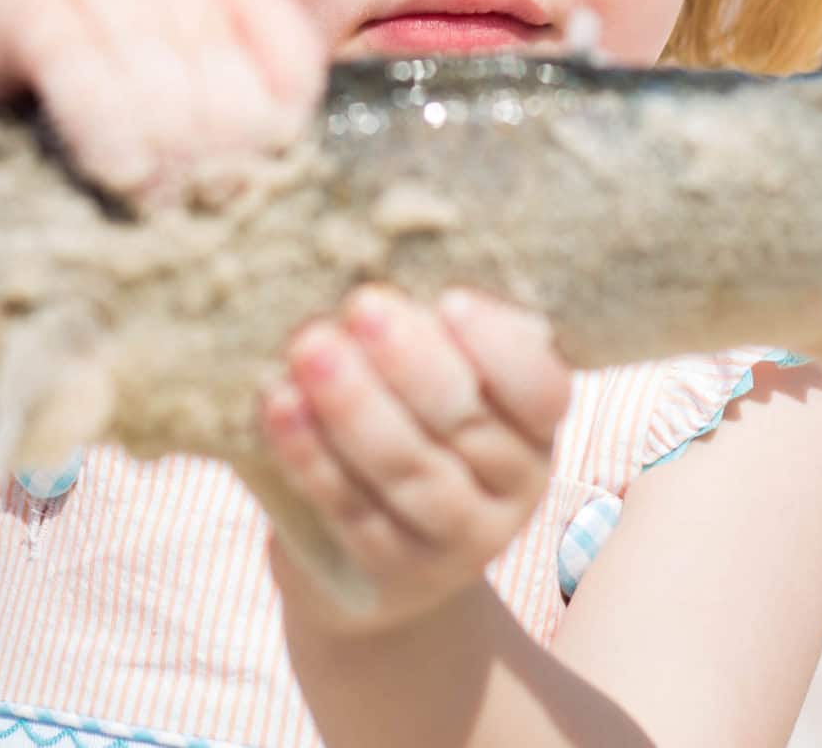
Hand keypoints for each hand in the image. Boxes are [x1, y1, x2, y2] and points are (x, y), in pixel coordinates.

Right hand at [0, 0, 326, 204]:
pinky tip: (119, 174)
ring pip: (159, 74)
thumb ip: (221, 118)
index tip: (264, 175)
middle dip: (220, 149)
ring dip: (168, 152)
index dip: (284, 119)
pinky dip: (108, 129)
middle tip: (204, 204)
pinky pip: (85, 70)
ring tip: (162, 202)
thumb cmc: (59, 112)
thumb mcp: (155, 104)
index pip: (285, 43)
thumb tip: (293, 165)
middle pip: (224, 66)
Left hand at [263, 285, 573, 635]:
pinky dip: (312, 457)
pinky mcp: (394, 574)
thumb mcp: (430, 378)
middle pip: (466, 423)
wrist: (366, 559)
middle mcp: (512, 486)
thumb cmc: (399, 422)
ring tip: (308, 348)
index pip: (541, 388)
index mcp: (534, 423)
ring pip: (409, 471)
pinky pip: (352, 511)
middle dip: (411, 362)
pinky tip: (280, 406)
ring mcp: (459, 540)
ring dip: (354, 406)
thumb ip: (422, 330)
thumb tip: (369, 246)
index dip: (499, 347)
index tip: (449, 298)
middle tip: (360, 305)